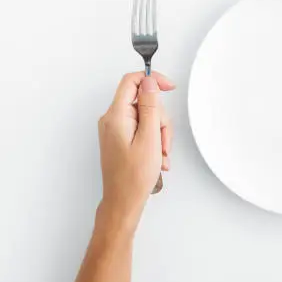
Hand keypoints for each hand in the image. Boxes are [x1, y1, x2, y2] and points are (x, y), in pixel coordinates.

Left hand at [97, 72, 174, 230]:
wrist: (123, 201)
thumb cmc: (133, 176)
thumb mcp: (149, 138)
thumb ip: (150, 106)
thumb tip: (149, 83)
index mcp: (116, 116)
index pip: (132, 81)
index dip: (152, 79)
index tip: (169, 86)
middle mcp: (112, 119)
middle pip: (144, 102)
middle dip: (160, 120)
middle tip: (162, 141)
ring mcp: (116, 129)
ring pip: (147, 117)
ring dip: (159, 134)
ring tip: (160, 154)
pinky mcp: (121, 138)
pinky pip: (142, 129)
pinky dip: (153, 141)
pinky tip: (156, 158)